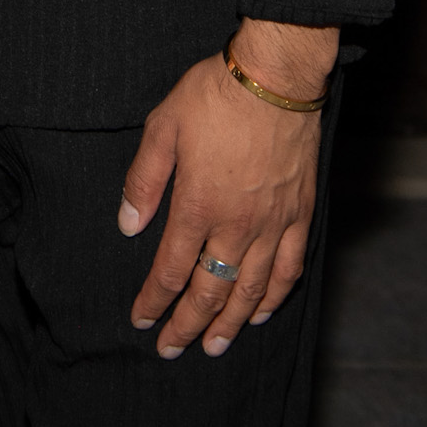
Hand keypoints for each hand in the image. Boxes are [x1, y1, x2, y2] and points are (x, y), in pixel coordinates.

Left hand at [119, 22, 335, 358]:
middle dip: (187, 325)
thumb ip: (143, 181)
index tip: (140, 319)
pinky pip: (290, 270)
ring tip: (213, 346)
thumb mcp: (162, 127)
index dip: (153, 299)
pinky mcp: (300, 214)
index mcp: (197, 205)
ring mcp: (272, 224)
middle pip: (209, 291)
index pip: (171, 269)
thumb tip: (127, 227)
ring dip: (229, 324)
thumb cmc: (214, 95)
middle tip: (171, 348)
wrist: (275, 78)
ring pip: (250, 291)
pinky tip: (261, 312)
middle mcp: (236, 225)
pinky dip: (274, 297)